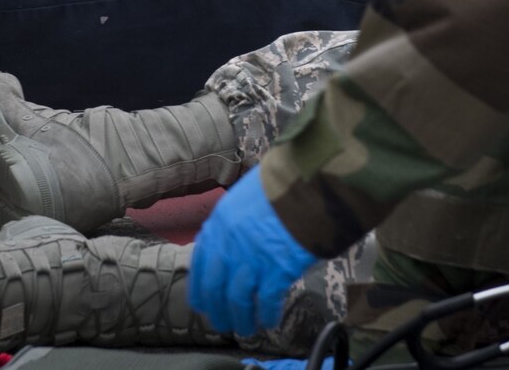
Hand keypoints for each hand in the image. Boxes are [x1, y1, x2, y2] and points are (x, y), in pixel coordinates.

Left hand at [189, 171, 319, 337]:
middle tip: (222, 323)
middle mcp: (229, 243)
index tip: (201, 303)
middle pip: (215, 286)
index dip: (200, 287)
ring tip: (246, 328)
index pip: (201, 262)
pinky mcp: (277, 268)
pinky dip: (267, 313)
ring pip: (237, 298)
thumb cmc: (281, 184)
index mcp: (219, 222)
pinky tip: (271, 320)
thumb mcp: (245, 197)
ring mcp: (252, 257)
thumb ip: (234, 223)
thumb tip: (234, 245)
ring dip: (241, 317)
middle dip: (217, 309)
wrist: (308, 179)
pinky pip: (267, 300)